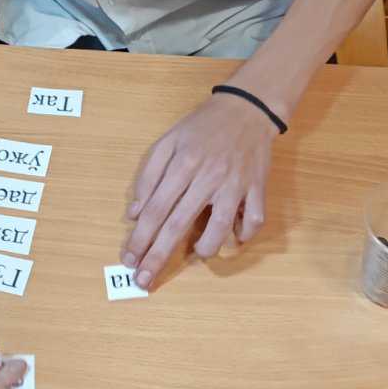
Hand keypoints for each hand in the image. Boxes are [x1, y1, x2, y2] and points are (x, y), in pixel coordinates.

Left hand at [123, 93, 278, 288]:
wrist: (248, 107)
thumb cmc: (203, 126)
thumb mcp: (168, 140)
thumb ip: (149, 175)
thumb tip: (135, 213)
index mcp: (182, 165)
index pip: (155, 210)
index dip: (140, 238)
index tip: (129, 260)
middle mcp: (208, 177)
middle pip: (178, 225)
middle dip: (158, 256)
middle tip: (144, 281)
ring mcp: (235, 184)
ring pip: (220, 228)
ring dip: (205, 248)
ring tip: (197, 254)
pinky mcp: (258, 188)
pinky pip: (254, 220)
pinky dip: (244, 234)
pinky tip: (233, 236)